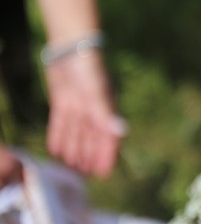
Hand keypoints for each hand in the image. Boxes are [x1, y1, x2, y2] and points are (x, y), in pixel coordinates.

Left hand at [43, 52, 124, 177]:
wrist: (71, 48)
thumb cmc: (90, 69)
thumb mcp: (97, 93)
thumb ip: (107, 114)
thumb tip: (122, 133)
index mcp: (105, 108)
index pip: (107, 137)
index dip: (106, 155)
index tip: (105, 172)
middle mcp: (93, 109)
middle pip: (91, 138)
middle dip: (90, 156)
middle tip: (87, 175)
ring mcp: (77, 105)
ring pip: (76, 133)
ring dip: (75, 150)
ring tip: (72, 166)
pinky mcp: (62, 101)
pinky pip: (60, 124)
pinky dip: (59, 137)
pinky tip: (56, 150)